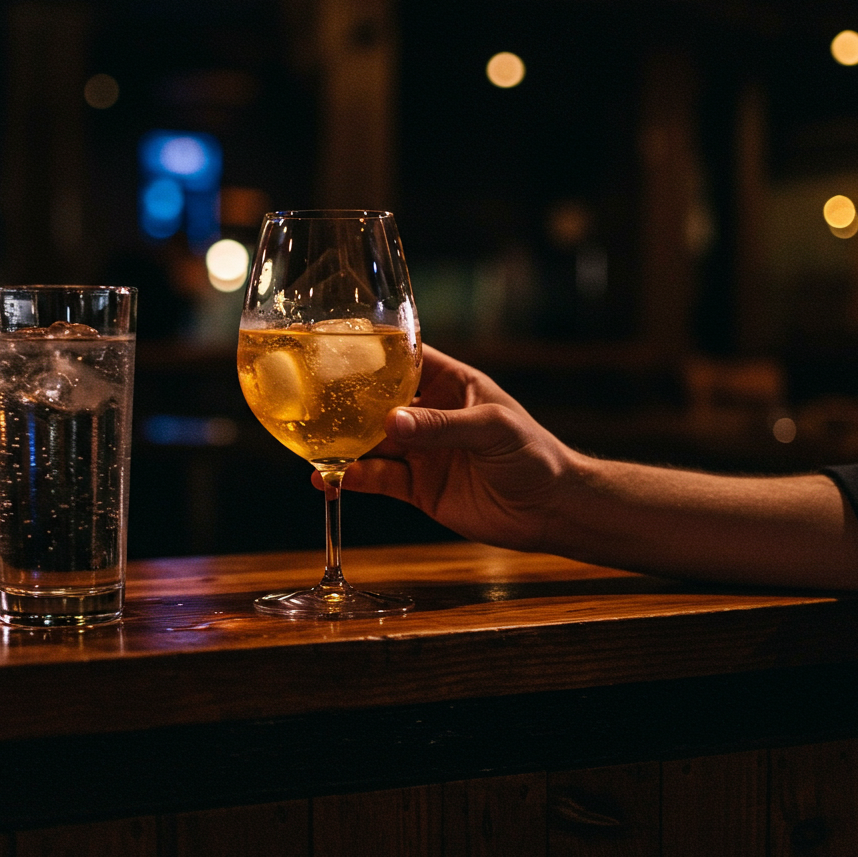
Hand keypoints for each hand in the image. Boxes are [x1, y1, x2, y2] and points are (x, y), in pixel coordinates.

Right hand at [318, 345, 577, 550]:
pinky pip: (378, 479)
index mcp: (450, 384)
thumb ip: (442, 425)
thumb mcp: (491, 428)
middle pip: (376, 402)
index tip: (333, 346)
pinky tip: (328, 479)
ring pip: (371, 443)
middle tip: (308, 401)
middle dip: (344, 402)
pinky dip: (354, 479)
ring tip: (310, 444)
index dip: (371, 352)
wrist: (549, 510)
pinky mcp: (417, 488)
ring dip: (342, 445)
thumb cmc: (533, 454)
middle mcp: (430, 415)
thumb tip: (392, 422)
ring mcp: (421, 452)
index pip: (404, 359)